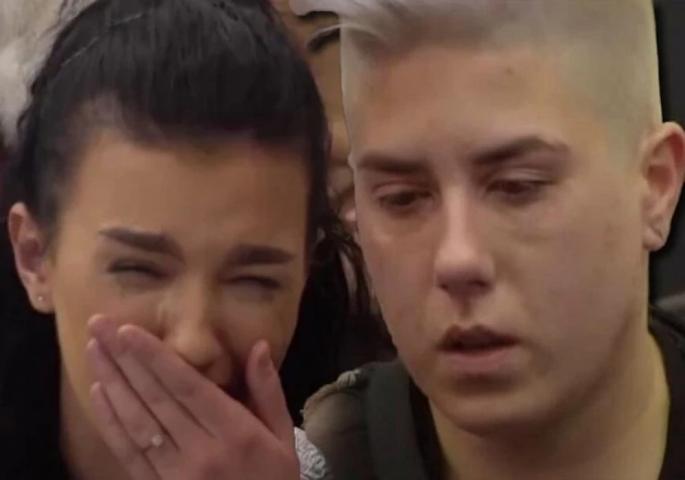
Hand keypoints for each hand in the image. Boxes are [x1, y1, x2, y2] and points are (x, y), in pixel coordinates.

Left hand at [86, 315, 299, 479]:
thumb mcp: (282, 437)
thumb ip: (268, 391)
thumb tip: (259, 346)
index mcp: (235, 433)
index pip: (186, 387)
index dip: (155, 358)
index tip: (129, 331)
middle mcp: (201, 452)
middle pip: (155, 398)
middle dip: (125, 359)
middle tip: (100, 325)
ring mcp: (177, 474)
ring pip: (137, 422)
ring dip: (112, 383)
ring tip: (93, 350)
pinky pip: (129, 453)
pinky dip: (111, 422)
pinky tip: (99, 394)